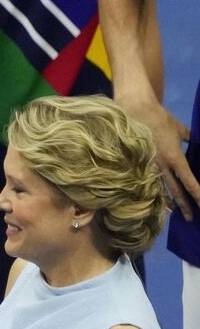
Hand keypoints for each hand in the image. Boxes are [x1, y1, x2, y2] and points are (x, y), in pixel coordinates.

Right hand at [122, 96, 194, 218]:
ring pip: (160, 189)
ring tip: (175, 213)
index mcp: (175, 158)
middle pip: (175, 191)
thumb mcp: (180, 128)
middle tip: (191, 218)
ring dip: (169, 202)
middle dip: (184, 205)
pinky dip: (153, 191)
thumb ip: (190, 139)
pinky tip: (155, 198)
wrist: (135, 110)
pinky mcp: (137, 163)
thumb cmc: (159, 118)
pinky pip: (147, 181)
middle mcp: (162, 166)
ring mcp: (148, 166)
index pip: (189, 181)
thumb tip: (196, 144)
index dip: (198, 194)